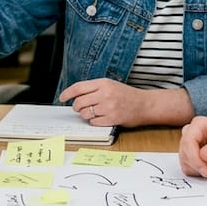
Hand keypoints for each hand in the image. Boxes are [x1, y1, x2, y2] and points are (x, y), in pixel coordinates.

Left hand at [58, 78, 181, 128]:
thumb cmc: (127, 95)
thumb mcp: (110, 85)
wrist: (145, 104)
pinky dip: (94, 122)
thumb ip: (94, 89)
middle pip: (79, 102)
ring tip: (94, 113)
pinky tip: (101, 118)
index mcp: (103, 83)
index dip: (67, 93)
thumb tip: (75, 97)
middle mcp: (105, 94)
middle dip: (77, 107)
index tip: (62, 98)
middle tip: (80, 108)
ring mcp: (109, 107)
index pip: (79, 87)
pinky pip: (94, 122)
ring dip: (86, 115)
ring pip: (85, 113)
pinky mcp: (113, 118)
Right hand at [178, 116, 206, 177]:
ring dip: (203, 168)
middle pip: (185, 153)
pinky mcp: (191, 156)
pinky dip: (201, 172)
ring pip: (185, 162)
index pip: (188, 141)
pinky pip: (188, 169)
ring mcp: (190, 145)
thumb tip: (203, 155)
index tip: (205, 170)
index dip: (194, 158)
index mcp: (199, 124)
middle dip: (200, 164)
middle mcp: (191, 133)